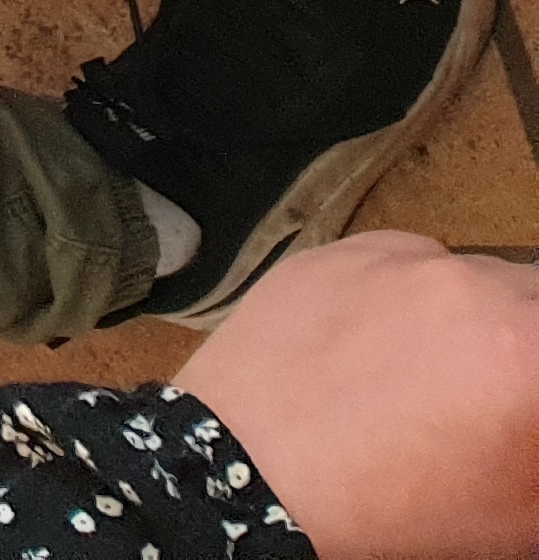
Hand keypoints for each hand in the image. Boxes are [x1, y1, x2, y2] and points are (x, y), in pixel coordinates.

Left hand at [173, 233, 538, 558]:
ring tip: (442, 376)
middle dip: (527, 340)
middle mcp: (471, 286)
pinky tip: (385, 348)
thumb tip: (527, 414)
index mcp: (529, 348)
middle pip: (532, 296)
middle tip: (500, 388)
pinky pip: (403, 263)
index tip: (525, 398)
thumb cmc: (390, 505)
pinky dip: (410, 296)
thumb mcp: (521, 512)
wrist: (254, 473)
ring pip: (474, 274)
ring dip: (477, 314)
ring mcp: (399, 260)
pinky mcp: (340, 252)